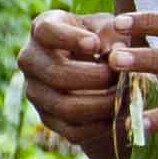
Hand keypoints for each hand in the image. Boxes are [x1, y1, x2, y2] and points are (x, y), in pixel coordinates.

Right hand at [19, 8, 127, 157]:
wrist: (98, 65)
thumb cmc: (104, 37)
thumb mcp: (110, 27)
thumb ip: (114, 35)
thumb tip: (118, 53)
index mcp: (42, 29)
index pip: (46, 32)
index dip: (69, 39)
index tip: (95, 44)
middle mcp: (31, 61)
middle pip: (55, 74)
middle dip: (95, 78)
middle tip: (123, 76)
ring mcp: (36, 92)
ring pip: (64, 106)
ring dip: (101, 104)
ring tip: (126, 96)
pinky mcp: (49, 119)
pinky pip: (73, 131)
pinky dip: (101, 126)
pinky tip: (122, 116)